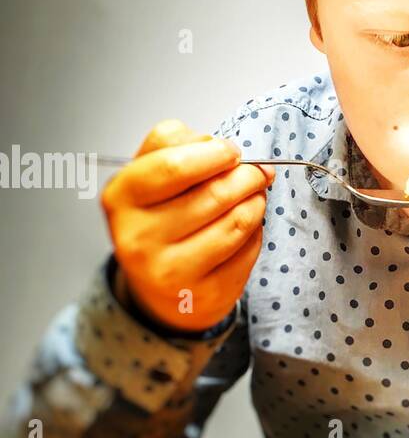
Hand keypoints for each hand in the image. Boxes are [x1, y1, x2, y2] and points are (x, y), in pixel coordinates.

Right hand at [100, 119, 274, 332]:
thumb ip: (173, 145)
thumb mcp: (147, 176)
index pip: (174, 166)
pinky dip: (256, 230)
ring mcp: (173, 272)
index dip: (213, 153)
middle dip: (247, 176)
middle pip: (213, 194)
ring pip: (238, 221)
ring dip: (256, 201)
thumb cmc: (157, 221)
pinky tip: (246, 226)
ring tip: (254, 195)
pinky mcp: (206, 293)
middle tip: (257, 172)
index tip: (232, 151)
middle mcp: (140, 239)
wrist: (159, 289)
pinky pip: (249, 248)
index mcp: (122, 199)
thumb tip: (217, 145)